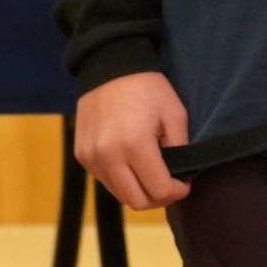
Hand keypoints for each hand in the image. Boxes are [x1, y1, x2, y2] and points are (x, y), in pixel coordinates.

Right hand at [73, 71, 192, 209]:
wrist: (108, 64)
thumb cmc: (147, 88)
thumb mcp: (174, 115)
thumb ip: (180, 151)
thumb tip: (179, 179)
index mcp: (134, 145)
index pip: (159, 190)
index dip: (178, 191)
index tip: (184, 182)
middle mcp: (107, 155)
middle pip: (137, 201)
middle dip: (158, 197)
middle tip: (169, 183)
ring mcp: (90, 156)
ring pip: (119, 194)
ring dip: (138, 190)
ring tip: (149, 171)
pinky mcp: (81, 154)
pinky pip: (105, 180)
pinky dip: (121, 179)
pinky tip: (130, 161)